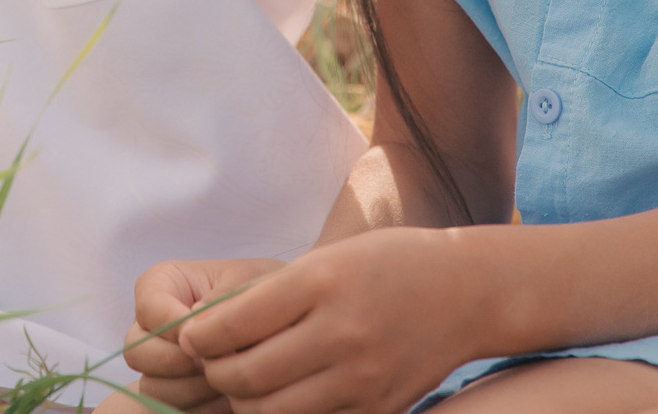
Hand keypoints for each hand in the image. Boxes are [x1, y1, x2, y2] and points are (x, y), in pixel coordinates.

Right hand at [106, 258, 285, 413]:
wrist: (284, 326)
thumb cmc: (262, 293)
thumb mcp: (247, 283)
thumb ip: (219, 299)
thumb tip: (192, 329)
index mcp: (164, 284)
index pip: (148, 305)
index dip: (173, 324)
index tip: (206, 334)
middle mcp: (152, 325)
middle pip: (137, 351)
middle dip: (176, 362)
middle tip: (213, 363)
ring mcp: (159, 361)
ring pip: (152, 386)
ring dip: (192, 389)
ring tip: (229, 381)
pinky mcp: (174, 390)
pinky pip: (170, 409)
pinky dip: (200, 408)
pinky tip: (227, 399)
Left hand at [169, 231, 478, 413]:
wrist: (468, 291)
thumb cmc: (388, 264)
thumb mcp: (327, 258)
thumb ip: (270, 295)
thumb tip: (207, 332)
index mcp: (322, 283)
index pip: (234, 324)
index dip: (199, 337)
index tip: (190, 337)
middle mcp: (341, 332)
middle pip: (246, 376)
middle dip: (215, 374)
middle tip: (211, 364)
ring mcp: (362, 377)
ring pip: (272, 412)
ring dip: (244, 402)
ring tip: (242, 384)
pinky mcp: (378, 408)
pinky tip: (282, 396)